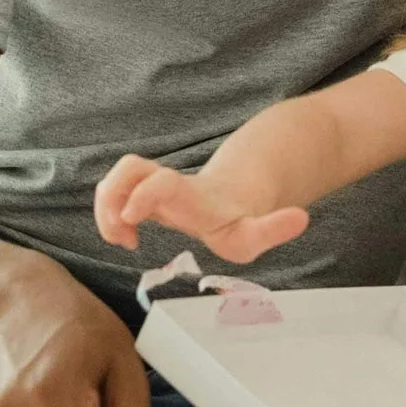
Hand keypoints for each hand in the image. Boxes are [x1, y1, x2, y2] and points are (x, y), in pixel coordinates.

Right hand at [93, 155, 309, 262]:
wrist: (239, 190)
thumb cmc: (242, 218)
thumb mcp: (258, 233)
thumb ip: (274, 229)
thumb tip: (301, 217)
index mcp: (194, 198)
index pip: (163, 183)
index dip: (144, 196)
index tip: (134, 219)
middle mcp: (169, 185)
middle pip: (129, 168)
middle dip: (110, 200)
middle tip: (124, 236)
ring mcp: (155, 186)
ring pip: (116, 176)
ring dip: (104, 207)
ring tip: (122, 238)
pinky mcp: (145, 192)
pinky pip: (115, 190)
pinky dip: (108, 211)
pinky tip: (126, 234)